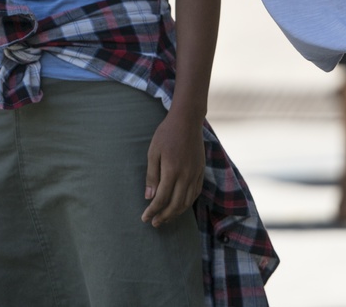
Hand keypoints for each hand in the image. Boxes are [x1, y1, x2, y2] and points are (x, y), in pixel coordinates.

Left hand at [141, 108, 204, 226]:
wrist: (187, 120)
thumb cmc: (166, 134)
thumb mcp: (153, 152)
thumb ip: (152, 176)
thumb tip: (149, 197)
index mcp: (172, 171)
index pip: (161, 199)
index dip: (152, 211)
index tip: (145, 218)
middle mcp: (186, 176)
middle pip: (176, 205)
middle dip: (164, 217)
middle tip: (154, 223)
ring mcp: (195, 174)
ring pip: (187, 202)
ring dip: (176, 213)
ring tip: (166, 218)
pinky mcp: (201, 171)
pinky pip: (196, 193)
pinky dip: (188, 203)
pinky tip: (180, 206)